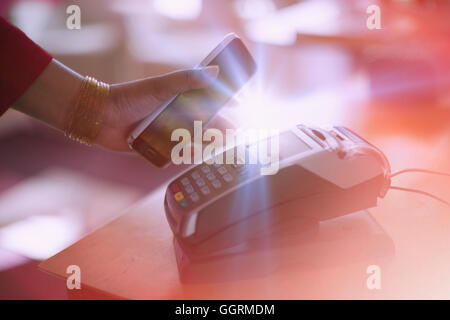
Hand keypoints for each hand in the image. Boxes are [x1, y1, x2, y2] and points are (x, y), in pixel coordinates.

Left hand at [96, 66, 225, 150]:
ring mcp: (166, 129)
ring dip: (204, 142)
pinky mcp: (157, 145)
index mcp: (177, 96)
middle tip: (232, 135)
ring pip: (192, 138)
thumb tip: (214, 70)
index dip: (224, 102)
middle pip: (203, 121)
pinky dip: (184, 153)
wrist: (100, 117)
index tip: (239, 105)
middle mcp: (174, 112)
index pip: (207, 98)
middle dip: (219, 127)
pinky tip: (190, 154)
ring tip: (215, 146)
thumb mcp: (160, 87)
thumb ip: (187, 79)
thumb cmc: (129, 98)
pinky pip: (176, 152)